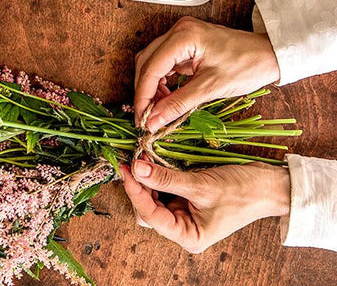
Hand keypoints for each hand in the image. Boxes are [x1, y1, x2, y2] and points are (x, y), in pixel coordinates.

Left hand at [121, 160, 289, 253]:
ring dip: (145, 179)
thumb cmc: (241, 191)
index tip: (125, 168)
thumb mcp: (201, 185)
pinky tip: (152, 160)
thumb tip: (137, 168)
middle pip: (147, 211)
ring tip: (141, 156)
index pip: (151, 216)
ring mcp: (183, 214)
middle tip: (132, 158)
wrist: (268, 186)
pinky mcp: (185, 199)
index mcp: (188, 236)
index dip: (135, 192)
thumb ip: (166, 178)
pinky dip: (156, 176)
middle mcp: (183, 229)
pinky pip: (163, 189)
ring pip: (152, 199)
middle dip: (138, 186)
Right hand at [134, 17, 280, 131]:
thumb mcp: (211, 88)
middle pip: (147, 62)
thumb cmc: (248, 65)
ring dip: (153, 86)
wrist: (271, 55)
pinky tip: (168, 96)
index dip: (143, 94)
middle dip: (145, 90)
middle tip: (148, 115)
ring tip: (159, 108)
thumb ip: (178, 104)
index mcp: (183, 36)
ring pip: (153, 62)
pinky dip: (163, 80)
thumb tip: (154, 119)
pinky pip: (165, 62)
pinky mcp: (186, 44)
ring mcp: (181, 36)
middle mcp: (178, 31)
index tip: (142, 117)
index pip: (151, 67)